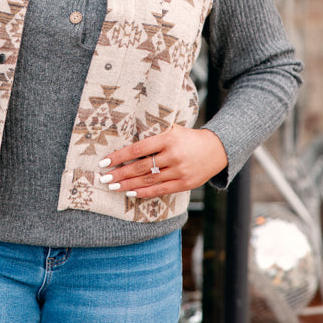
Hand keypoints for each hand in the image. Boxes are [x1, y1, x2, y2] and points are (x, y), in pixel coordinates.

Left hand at [98, 127, 227, 198]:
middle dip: (120, 173)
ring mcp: (180, 171)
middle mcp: (173, 155)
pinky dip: (144, 192)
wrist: (217, 149)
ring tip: (113, 186)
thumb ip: (153, 135)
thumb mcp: (172, 129)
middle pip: (141, 167)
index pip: (138, 149)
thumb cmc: (188, 138)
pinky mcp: (185, 184)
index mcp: (168, 138)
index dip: (120, 156)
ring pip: (149, 180)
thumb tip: (127, 144)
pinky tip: (131, 192)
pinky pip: (160, 190)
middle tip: (105, 177)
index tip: (105, 161)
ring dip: (128, 184)